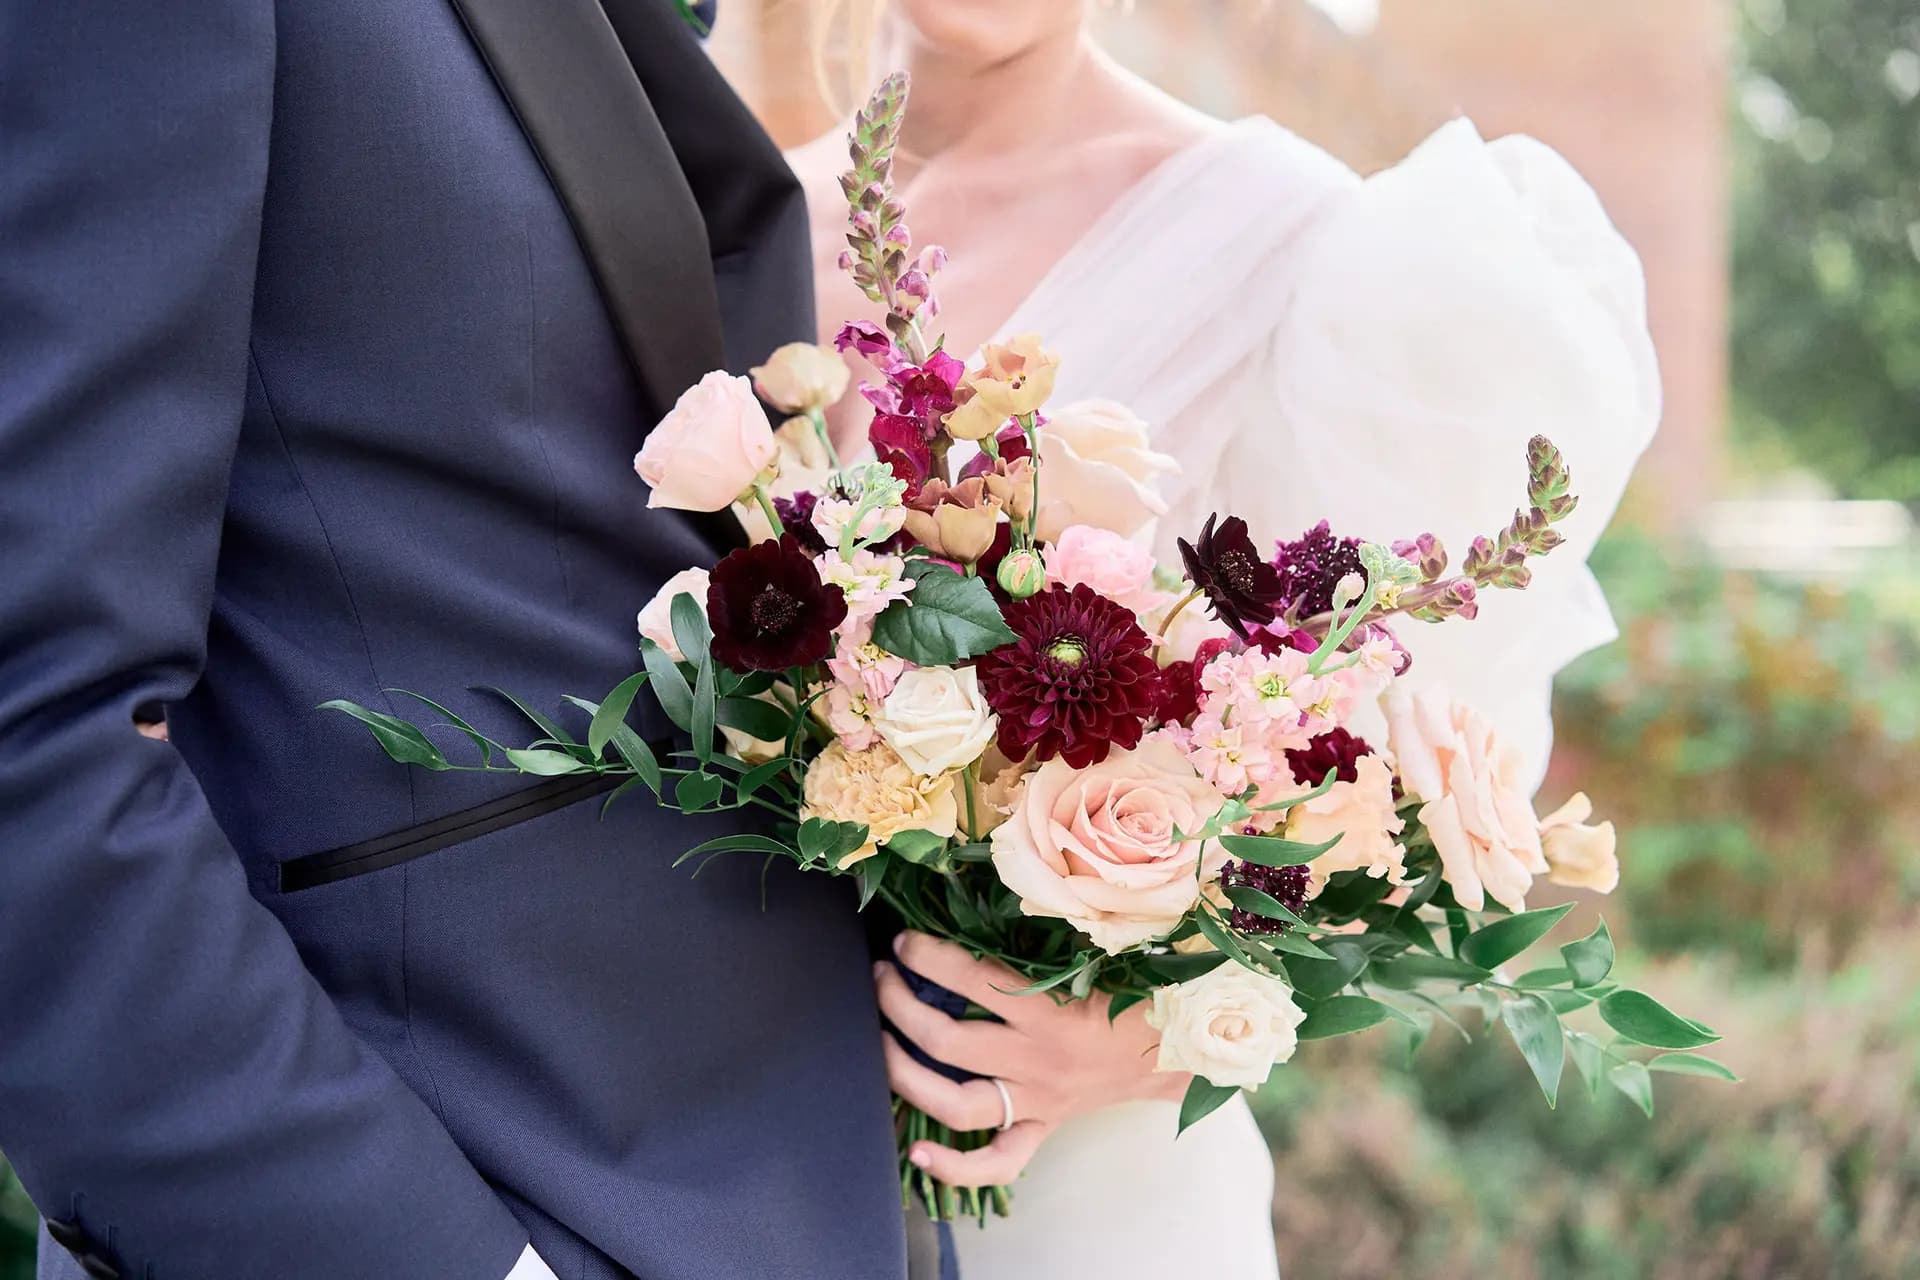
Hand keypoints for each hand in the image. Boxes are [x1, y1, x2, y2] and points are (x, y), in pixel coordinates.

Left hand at [875, 931, 1189, 1187]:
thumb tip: (986, 898)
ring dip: (906, 1076)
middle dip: (900, 1007)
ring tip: (877, 1044)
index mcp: (1052, 1015)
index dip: (930, 958)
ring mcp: (1036, 1103)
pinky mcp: (1040, 1129)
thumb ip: (1048, 936)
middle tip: (880, 978)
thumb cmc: (1133, 994)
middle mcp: (1037, 1063)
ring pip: (957, 1105)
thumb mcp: (1097, 956)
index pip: (975, 982)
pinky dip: (955, 1167)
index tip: (904, 941)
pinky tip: (918, 1155)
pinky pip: (997, 1162)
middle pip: (949, 1043)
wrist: (1171, 1051)